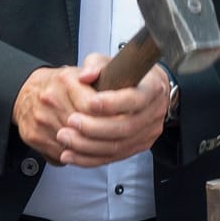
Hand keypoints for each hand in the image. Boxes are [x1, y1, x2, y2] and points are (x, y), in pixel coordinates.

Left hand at [13, 55, 166, 166]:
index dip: (113, 103)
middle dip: (94, 128)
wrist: (146, 89)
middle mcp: (154, 113)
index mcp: (153, 88)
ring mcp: (147, 133)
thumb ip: (96, 65)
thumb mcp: (112, 61)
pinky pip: (112, 157)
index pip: (136, 99)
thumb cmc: (129, 74)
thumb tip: (85, 75)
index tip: (90, 103)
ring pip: (118, 146)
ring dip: (88, 145)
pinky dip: (89, 159)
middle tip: (71, 121)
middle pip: (126, 127)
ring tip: (66, 138)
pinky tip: (71, 155)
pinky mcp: (137, 147)